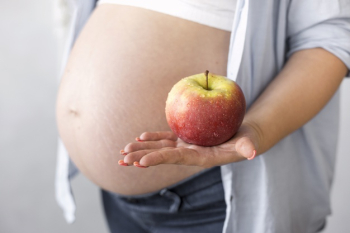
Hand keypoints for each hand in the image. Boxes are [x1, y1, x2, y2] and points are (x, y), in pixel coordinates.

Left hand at [118, 123, 258, 167]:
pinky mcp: (185, 138)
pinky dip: (153, 138)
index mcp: (200, 157)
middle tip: (122, 161)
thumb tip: (253, 152)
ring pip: (160, 148)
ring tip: (123, 152)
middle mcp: (189, 154)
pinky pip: (166, 138)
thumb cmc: (246, 141)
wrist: (241, 138)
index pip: (176, 159)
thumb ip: (248, 148)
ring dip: (142, 149)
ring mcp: (186, 146)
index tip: (141, 162)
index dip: (159, 159)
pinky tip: (140, 137)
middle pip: (162, 156)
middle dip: (142, 157)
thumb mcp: (248, 143)